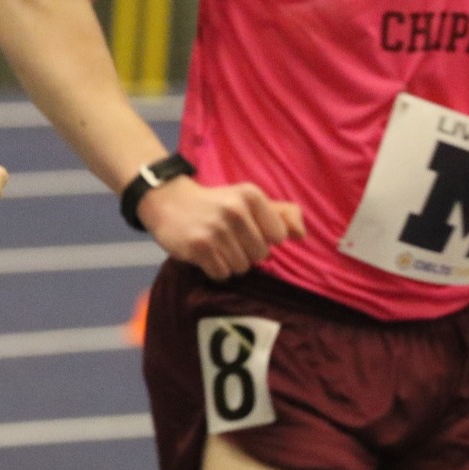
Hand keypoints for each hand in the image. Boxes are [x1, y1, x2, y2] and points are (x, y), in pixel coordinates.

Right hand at [138, 177, 304, 280]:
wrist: (168, 201)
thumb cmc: (215, 204)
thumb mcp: (247, 199)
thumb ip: (281, 213)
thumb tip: (301, 234)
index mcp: (251, 196)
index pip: (278, 236)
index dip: (263, 237)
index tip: (245, 228)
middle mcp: (235, 210)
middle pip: (260, 255)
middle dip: (246, 252)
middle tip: (227, 238)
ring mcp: (216, 229)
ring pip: (241, 267)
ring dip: (229, 261)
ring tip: (215, 245)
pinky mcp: (199, 246)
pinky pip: (221, 273)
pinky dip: (214, 269)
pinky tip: (205, 253)